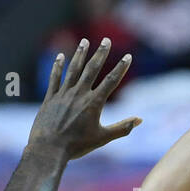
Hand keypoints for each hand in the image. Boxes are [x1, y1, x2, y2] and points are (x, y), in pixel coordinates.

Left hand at [27, 37, 138, 159]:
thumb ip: (122, 127)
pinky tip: (60, 56)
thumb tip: (140, 120)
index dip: (121, 68)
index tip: (128, 56)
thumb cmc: (77, 146)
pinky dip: (57, 67)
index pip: (111, 81)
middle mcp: (79, 94)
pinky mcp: (50, 98)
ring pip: (73, 70)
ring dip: (80, 54)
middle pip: (92, 69)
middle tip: (106, 40)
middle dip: (100, 53)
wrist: (49, 149)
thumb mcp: (103, 138)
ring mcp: (63, 94)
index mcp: (94, 103)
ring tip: (85, 41)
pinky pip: (55, 78)